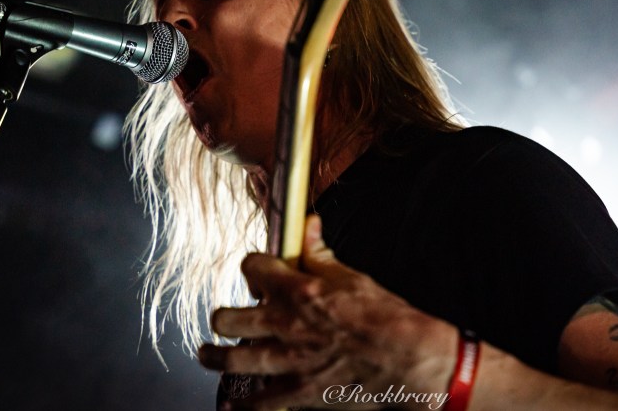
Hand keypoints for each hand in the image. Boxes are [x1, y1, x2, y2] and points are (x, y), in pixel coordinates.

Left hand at [199, 214, 456, 409]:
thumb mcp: (352, 276)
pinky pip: (257, 402)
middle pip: (227, 318)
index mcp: (298, 290)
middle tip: (226, 319)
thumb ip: (320, 253)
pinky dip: (241, 406)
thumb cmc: (385, 317)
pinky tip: (231, 406)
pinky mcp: (298, 392)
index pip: (252, 267)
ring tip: (209, 354)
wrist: (407, 359)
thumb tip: (308, 225)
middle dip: (222, 317)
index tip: (256, 272)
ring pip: (230, 359)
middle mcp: (285, 324)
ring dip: (214, 357)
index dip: (253, 266)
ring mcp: (288, 361)